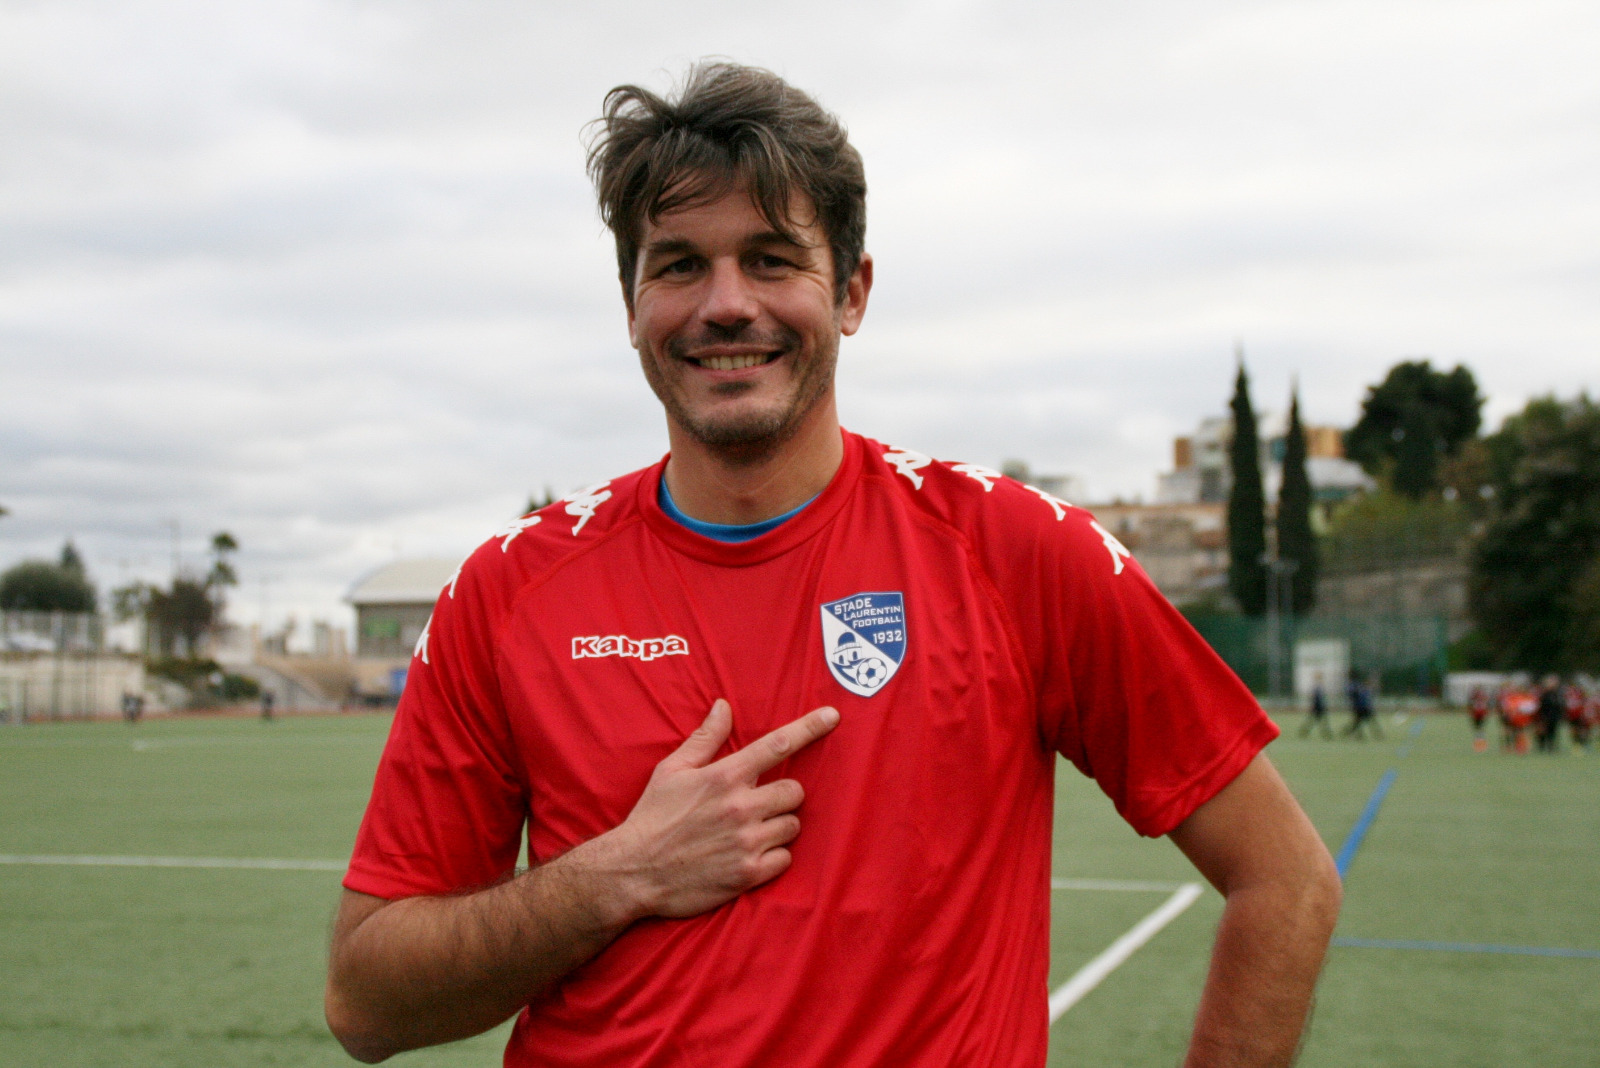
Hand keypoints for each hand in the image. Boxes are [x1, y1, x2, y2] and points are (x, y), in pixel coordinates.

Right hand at [603, 699, 839, 919]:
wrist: (633, 872)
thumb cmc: (652, 817)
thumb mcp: (671, 770)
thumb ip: (705, 738)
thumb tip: (724, 706)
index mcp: (724, 776)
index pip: (777, 744)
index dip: (810, 727)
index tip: (833, 716)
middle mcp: (740, 806)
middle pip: (795, 790)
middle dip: (782, 795)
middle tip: (758, 804)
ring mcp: (747, 841)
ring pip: (792, 826)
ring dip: (778, 827)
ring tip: (749, 832)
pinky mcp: (748, 874)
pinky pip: (785, 859)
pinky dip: (773, 858)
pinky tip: (750, 856)